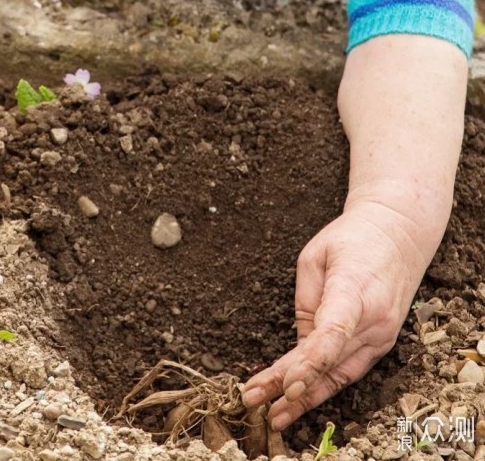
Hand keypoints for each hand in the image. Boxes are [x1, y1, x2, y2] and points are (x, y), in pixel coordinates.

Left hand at [241, 184, 449, 429]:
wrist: (400, 234)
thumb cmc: (351, 239)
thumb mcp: (314, 257)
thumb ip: (305, 300)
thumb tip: (299, 342)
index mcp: (354, 292)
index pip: (332, 335)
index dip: (308, 364)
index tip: (285, 386)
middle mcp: (373, 320)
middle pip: (329, 362)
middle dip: (290, 386)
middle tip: (252, 400)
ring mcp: (381, 334)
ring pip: (340, 375)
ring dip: (305, 398)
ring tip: (274, 417)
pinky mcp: (381, 341)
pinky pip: (349, 369)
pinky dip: (323, 387)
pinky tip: (298, 402)